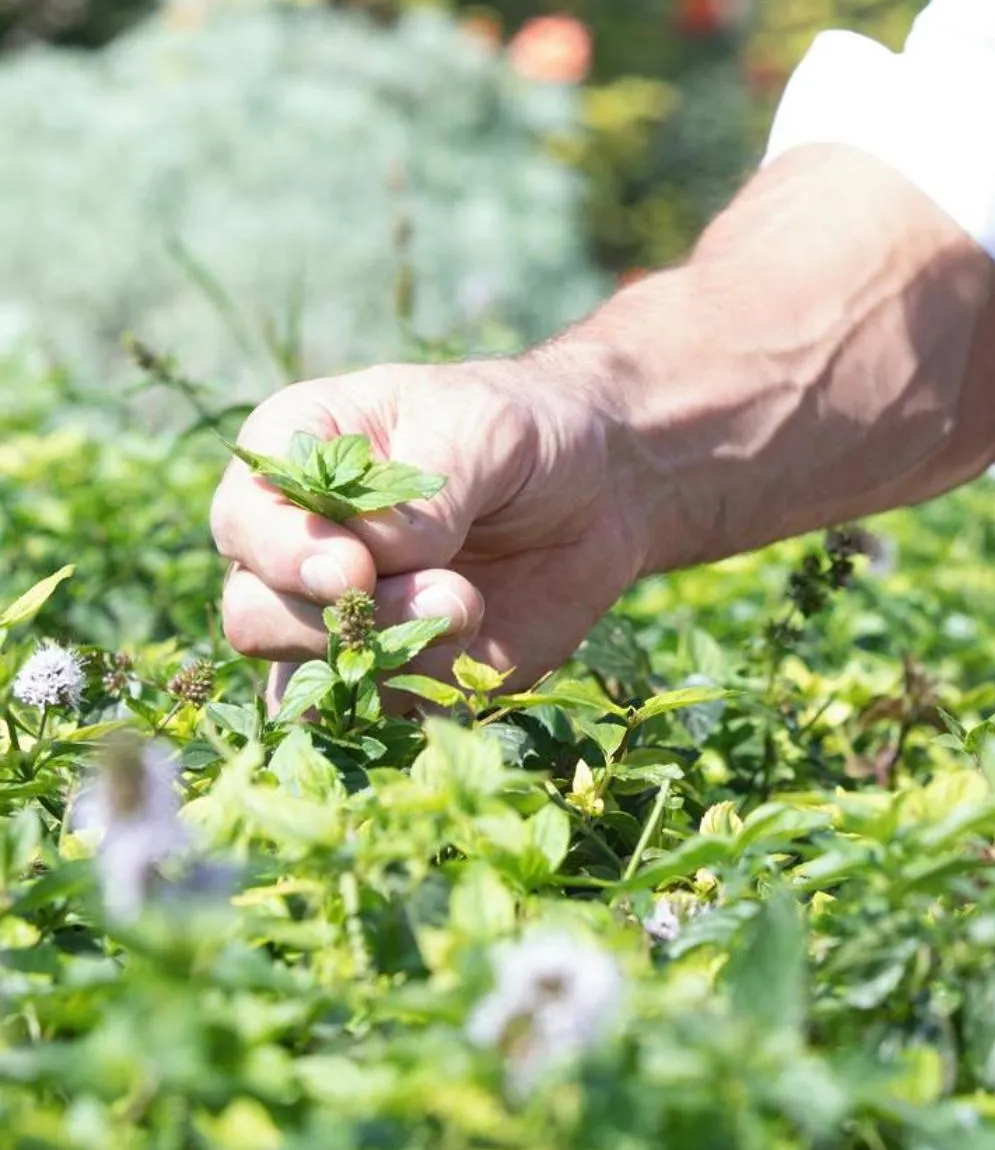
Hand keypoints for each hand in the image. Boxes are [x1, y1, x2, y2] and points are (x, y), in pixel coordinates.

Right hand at [211, 358, 647, 694]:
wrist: (597, 487)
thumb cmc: (520, 430)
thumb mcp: (482, 429)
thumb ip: (422, 491)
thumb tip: (376, 559)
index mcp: (292, 461)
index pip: (242, 519)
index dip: (283, 555)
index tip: (353, 571)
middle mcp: (293, 548)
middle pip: (255, 616)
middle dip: (342, 623)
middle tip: (449, 595)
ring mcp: (336, 622)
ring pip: (304, 684)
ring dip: (389, 665)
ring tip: (472, 610)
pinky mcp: (390, 677)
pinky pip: (373, 720)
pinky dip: (422, 701)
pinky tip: (475, 657)